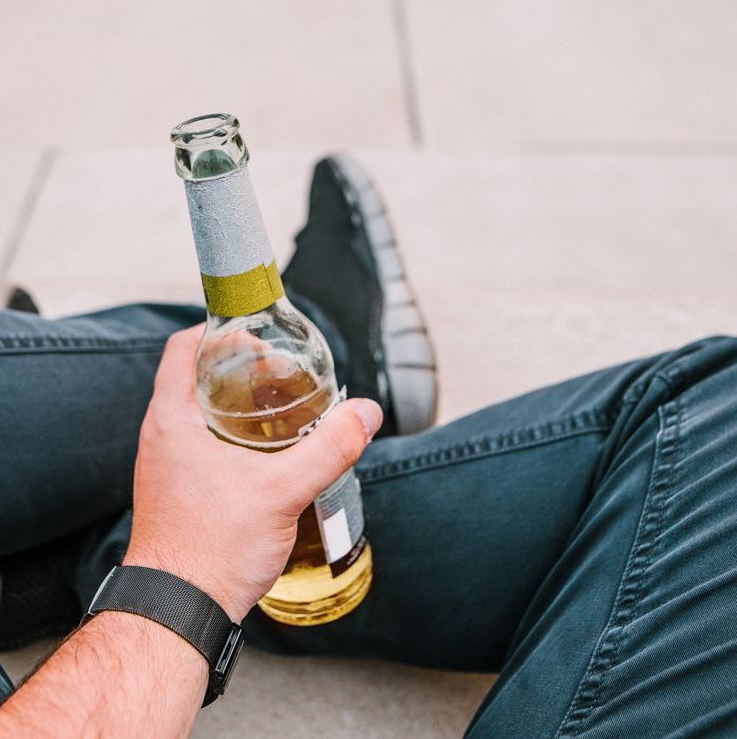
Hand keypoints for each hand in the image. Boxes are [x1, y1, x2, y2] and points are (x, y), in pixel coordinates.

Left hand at [123, 325, 381, 621]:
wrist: (177, 611)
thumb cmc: (212, 550)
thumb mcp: (282, 491)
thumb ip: (330, 448)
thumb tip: (365, 413)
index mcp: (173, 420)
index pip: (185, 347)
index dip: (224, 332)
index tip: (265, 341)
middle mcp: (164, 436)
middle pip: (200, 376)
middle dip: (246, 368)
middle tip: (288, 374)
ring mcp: (170, 464)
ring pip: (206, 412)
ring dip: (244, 402)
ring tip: (288, 409)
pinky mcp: (182, 489)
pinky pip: (208, 442)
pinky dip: (239, 434)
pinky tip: (274, 452)